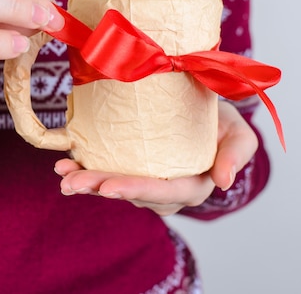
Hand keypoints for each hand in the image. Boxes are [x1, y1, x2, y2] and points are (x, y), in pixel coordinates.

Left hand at [54, 101, 258, 215]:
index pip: (163, 192)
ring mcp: (142, 183)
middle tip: (72, 183)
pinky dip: (81, 169)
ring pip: (112, 186)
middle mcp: (164, 192)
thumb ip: (236, 154)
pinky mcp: (126, 169)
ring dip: (84, 181)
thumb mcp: (239, 132)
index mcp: (192, 187)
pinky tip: (62, 165)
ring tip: (62, 174)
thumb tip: (223, 182)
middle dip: (99, 189)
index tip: (108, 187)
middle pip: (130, 193)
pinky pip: (102, 173)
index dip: (135, 190)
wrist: (202, 108)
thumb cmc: (221, 121)